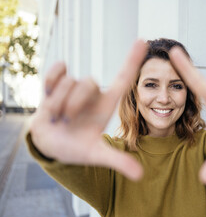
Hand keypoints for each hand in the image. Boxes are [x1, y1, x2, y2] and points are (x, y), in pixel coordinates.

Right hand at [30, 40, 146, 180]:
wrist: (51, 145)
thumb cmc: (77, 148)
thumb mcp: (97, 155)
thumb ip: (119, 161)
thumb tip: (141, 175)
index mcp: (106, 105)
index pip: (123, 78)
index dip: (133, 60)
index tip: (143, 41)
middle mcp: (93, 93)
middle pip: (89, 82)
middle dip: (75, 104)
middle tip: (67, 120)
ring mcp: (74, 87)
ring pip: (70, 81)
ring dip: (59, 104)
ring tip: (58, 117)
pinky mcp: (56, 83)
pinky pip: (57, 70)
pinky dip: (51, 81)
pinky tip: (50, 94)